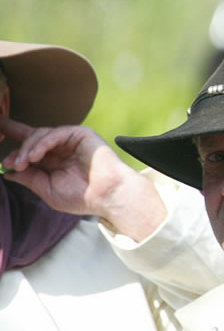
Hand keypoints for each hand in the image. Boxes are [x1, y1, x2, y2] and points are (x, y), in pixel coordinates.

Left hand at [0, 115, 166, 240]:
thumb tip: (7, 171)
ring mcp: (70, 140)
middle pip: (32, 137)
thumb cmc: (81, 197)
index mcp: (53, 161)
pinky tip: (35, 156)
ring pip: (40, 134)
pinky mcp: (81, 134)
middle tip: (10, 162)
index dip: (14, 142)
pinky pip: (56, 133)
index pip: (30, 146)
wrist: (106, 196)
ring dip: (28, 148)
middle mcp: (60, 148)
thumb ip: (28, 178)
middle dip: (18, 148)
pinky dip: (42, 143)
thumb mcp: (46, 189)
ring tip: (22, 164)